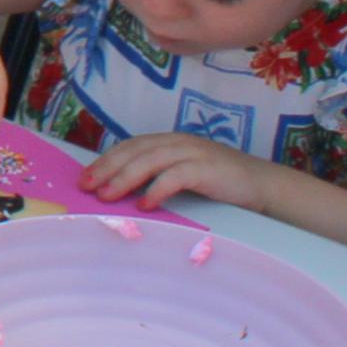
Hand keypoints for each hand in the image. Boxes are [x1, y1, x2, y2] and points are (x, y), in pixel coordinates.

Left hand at [81, 132, 273, 217]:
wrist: (262, 185)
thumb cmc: (220, 184)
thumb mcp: (185, 174)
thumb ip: (158, 176)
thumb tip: (122, 193)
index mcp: (170, 141)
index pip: (130, 146)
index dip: (106, 160)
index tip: (84, 178)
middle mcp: (178, 142)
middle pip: (134, 150)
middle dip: (107, 168)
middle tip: (87, 186)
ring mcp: (193, 153)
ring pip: (150, 161)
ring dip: (125, 179)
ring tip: (107, 196)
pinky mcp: (207, 169)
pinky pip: (176, 176)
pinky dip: (158, 189)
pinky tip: (145, 204)